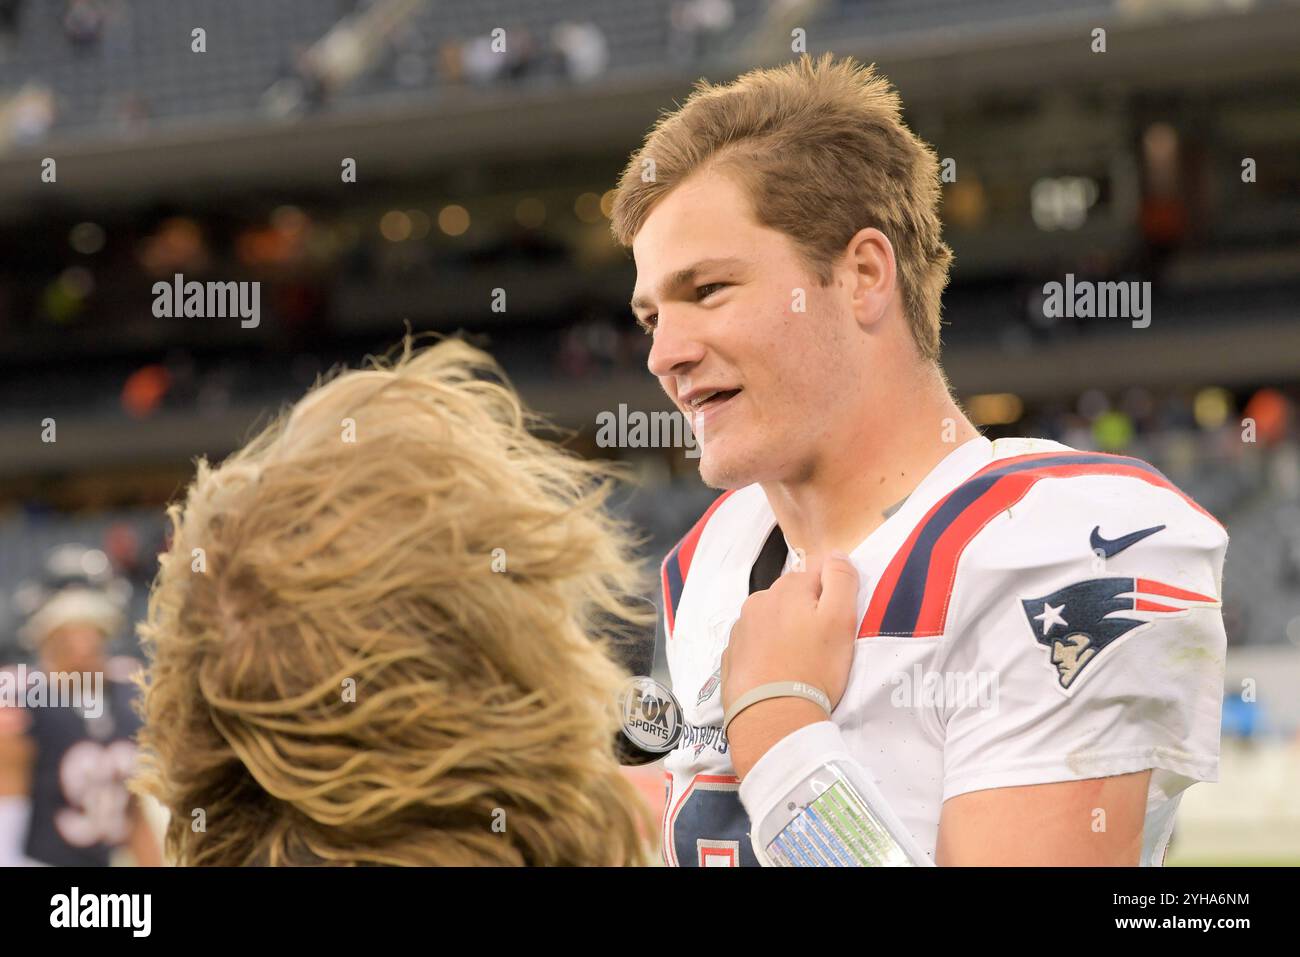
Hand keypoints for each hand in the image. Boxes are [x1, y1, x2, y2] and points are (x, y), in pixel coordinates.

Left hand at [721, 552, 859, 777]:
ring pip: (771, 619)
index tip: (837, 623)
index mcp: (787, 589)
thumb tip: (836, 554)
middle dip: (806, 612)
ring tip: (799, 662)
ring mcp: (740, 629)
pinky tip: (777, 673)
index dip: (832, 595)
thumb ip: (841, 580)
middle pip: (792, 596)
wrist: (772, 717)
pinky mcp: (731, 656)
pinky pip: (755, 644)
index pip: (817, 573)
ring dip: (784, 631)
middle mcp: (759, 602)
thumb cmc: (813, 667)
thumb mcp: (841, 620)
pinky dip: (766, 652)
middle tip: (821, 646)